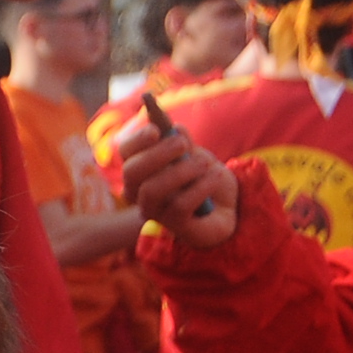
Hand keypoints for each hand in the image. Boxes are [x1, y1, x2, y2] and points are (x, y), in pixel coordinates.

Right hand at [112, 119, 240, 247]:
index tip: (156, 130)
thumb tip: (176, 128)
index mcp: (141, 168)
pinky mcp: (173, 224)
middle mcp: (138, 191)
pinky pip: (179, 205)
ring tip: (205, 164)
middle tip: (183, 145)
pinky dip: (201, 187)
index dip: (137, 139)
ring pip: (152, 190)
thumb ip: (185, 144)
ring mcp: (154, 210)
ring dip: (181, 172)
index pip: (126, 151)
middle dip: (157, 154)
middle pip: (132, 171)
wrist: (225, 208)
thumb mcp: (197, 155)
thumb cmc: (204, 179)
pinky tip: (215, 178)